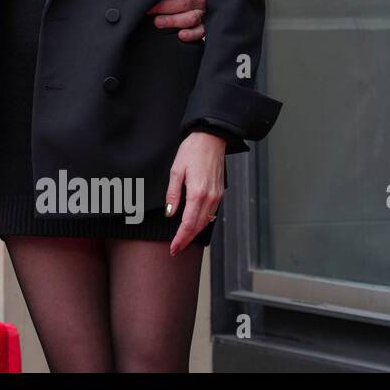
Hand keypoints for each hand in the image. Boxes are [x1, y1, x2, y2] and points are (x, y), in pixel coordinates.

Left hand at [148, 0, 205, 40]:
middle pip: (183, 3)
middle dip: (163, 7)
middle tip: (148, 9)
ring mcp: (204, 10)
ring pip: (191, 17)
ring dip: (173, 21)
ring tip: (158, 22)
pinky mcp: (205, 24)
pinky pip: (201, 31)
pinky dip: (192, 34)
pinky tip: (181, 35)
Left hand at [164, 131, 225, 254]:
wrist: (211, 139)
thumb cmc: (192, 151)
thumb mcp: (176, 171)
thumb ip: (173, 194)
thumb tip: (170, 213)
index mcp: (198, 193)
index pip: (188, 223)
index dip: (180, 238)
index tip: (173, 248)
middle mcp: (210, 198)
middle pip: (198, 226)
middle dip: (186, 240)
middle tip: (175, 249)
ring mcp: (217, 196)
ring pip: (206, 222)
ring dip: (194, 233)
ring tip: (182, 240)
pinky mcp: (220, 193)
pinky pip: (211, 213)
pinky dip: (202, 222)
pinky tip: (194, 225)